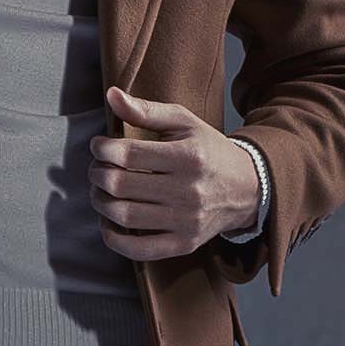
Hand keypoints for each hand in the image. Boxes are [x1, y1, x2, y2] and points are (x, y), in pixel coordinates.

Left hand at [88, 85, 260, 260]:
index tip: (98, 145)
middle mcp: (187, 191)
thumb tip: (112, 95)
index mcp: (187, 157)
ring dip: (100, 202)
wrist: (248, 188)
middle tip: (96, 167)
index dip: (102, 148)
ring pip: (125, 216)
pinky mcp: (184, 244)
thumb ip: (146, 110)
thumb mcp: (184, 121)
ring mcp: (185, 221)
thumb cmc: (209, 149)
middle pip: (121, 185)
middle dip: (97, 174)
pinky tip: (108, 221)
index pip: (128, 154)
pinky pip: (140, 249)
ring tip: (100, 189)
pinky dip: (115, 238)